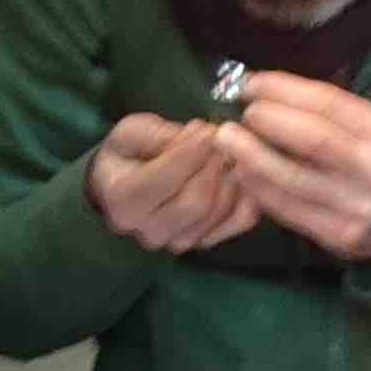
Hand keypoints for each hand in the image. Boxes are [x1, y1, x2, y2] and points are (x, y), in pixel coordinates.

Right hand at [86, 110, 266, 254]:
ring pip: (217, 212)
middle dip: (213, 166)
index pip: (163, 179)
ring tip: (231, 151)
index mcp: (122, 200)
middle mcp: (148, 230)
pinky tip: (245, 172)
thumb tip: (201, 135)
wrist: (124, 185)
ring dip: (231, 178)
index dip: (190, 152)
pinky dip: (247, 196)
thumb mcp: (131, 132)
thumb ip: (161, 135)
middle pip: (195, 202)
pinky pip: (236, 222)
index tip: (207, 129)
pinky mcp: (202, 241)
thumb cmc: (128, 153)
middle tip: (224, 139)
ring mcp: (177, 241)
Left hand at [216, 72, 370, 262]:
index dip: (285, 91)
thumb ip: (329, 113)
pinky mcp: (340, 236)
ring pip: (294, 178)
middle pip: (313, 139)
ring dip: (253, 156)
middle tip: (242, 114)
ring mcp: (359, 206)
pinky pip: (289, 209)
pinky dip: (260, 188)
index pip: (330, 104)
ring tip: (228, 140)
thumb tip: (266, 88)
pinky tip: (243, 172)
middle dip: (269, 121)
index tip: (252, 84)